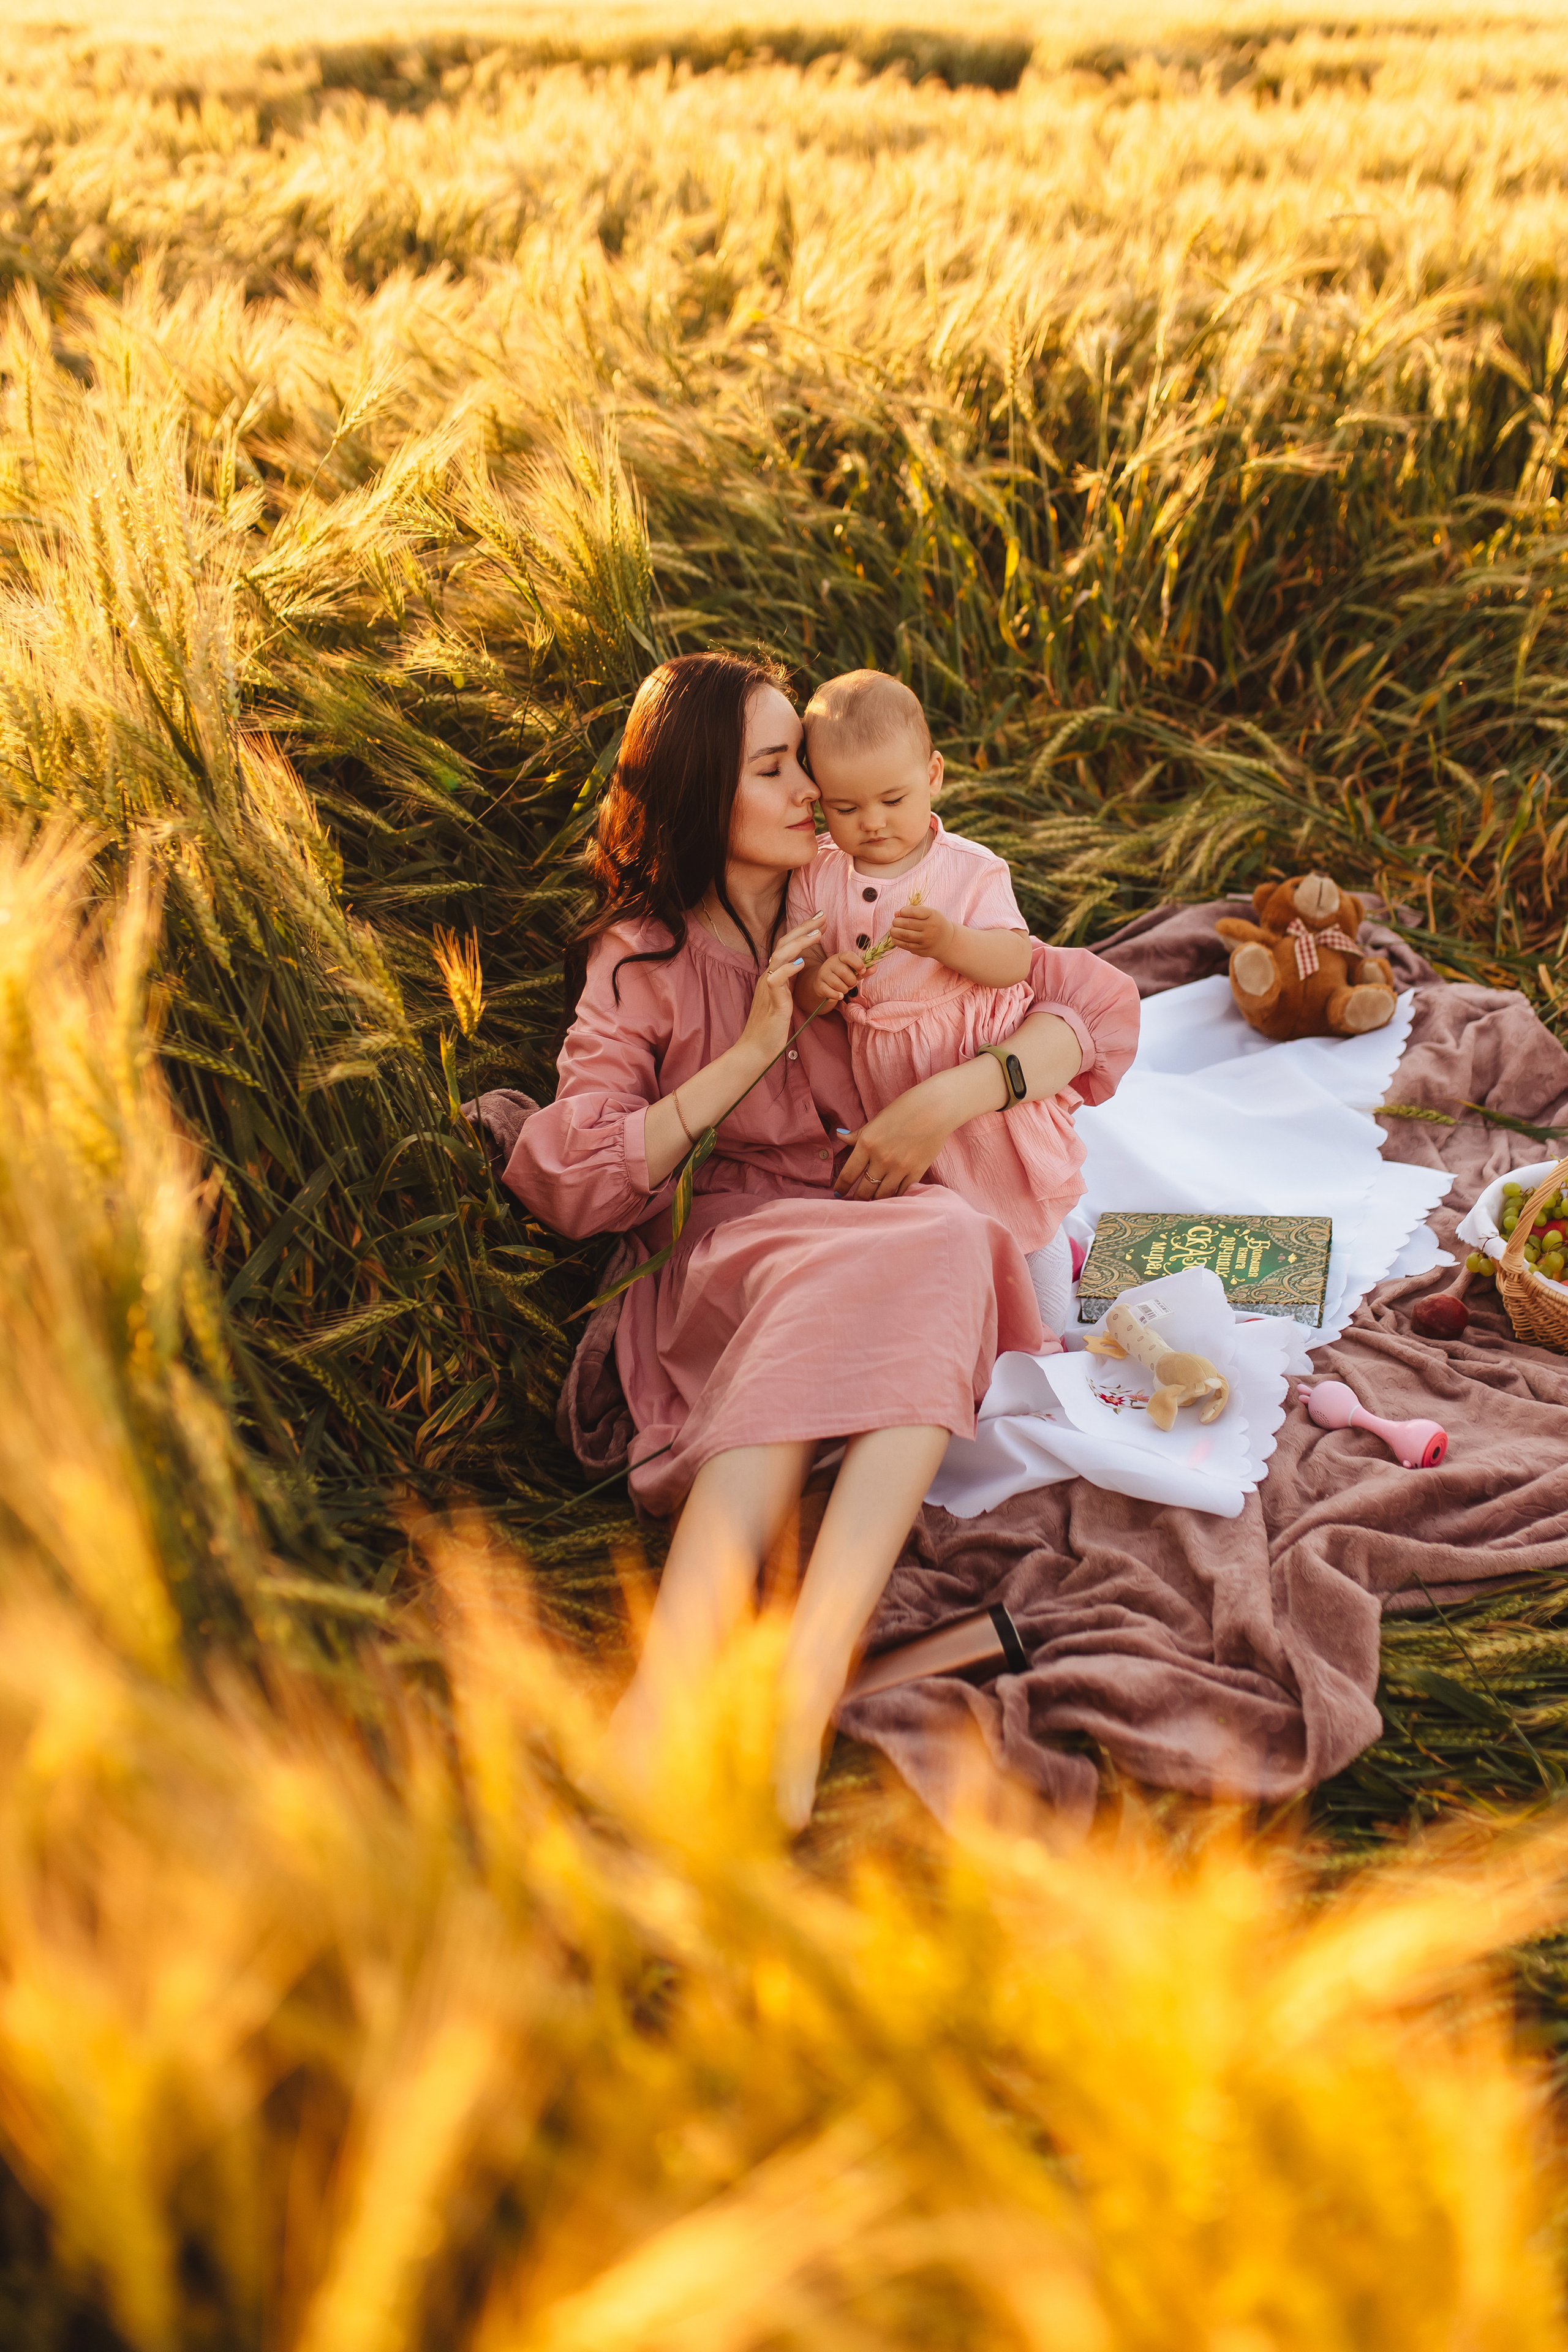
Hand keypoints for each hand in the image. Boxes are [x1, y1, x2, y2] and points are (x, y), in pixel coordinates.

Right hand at [736, 912, 824, 1070]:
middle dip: (804, 928)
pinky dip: (788, 969)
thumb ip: (788, 984)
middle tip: (823, 916)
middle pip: (784, 944)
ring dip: (800, 943)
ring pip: (780, 957)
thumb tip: (799, 970)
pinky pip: (777, 980)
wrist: (755, 1050)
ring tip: (817, 934)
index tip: (820, 921)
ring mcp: (768, 988)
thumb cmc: (770, 1029)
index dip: (803, 932)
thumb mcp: (782, 1001)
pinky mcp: (772, 1002)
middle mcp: (769, 977)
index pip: (787, 947)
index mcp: (773, 977)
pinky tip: (801, 962)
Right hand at [810, 948, 864, 1008]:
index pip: (848, 956)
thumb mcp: (853, 972)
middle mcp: (830, 963)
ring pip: (838, 984)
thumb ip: (863, 970)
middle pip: (844, 973)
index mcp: (840, 957)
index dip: (858, 963)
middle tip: (851, 983)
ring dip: (844, 990)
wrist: (823, 984)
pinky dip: (837, 995)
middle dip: (851, 982)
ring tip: (844, 989)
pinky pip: (830, 992)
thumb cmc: (841, 977)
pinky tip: (839, 995)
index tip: (862, 971)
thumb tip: (874, 968)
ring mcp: (823, 974)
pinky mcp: (819, 985)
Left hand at [833, 1071, 966, 1199]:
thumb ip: (858, 1134)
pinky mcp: (916, 1172)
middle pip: (864, 1190)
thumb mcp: (876, 1120)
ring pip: (882, 1195)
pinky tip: (890, 1197)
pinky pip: (901, 1192)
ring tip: (871, 1202)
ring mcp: (899, 1168)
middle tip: (855, 1202)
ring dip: (875, 1201)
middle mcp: (881, 1159)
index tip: (838, 1193)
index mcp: (867, 1144)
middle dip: (857, 1198)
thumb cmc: (904, 1110)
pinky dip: (894, 1197)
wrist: (936, 1109)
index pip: (848, 1174)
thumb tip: (840, 1136)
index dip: (841, 1187)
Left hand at [887, 903, 953, 960]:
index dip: (904, 911)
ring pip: (905, 935)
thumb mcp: (928, 913)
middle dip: (896, 922)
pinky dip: (896, 940)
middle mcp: (930, 928)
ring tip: (892, 929)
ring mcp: (926, 941)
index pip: (914, 912)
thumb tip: (896, 914)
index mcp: (933, 915)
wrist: (946, 942)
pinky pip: (905, 945)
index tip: (901, 912)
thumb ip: (913, 911)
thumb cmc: (934, 923)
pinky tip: (895, 937)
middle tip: (894, 921)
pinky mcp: (921, 950)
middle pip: (908, 924)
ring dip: (894, 931)